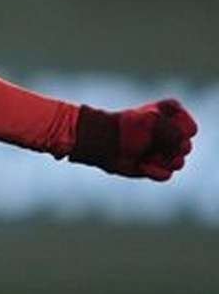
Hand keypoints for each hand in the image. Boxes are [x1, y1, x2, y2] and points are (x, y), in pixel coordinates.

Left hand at [70, 99, 197, 180]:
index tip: (159, 126)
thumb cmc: (125, 127)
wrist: (103, 142)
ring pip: (178, 162)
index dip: (178, 130)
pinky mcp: (154, 167)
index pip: (190, 128)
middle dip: (170, 147)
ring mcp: (163, 152)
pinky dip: (154, 171)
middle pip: (186, 147)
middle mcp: (169, 135)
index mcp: (170, 118)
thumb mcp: (152, 123)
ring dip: (163, 160)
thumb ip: (174, 131)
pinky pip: (166, 175)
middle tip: (151, 142)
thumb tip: (183, 147)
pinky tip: (142, 164)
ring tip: (146, 154)